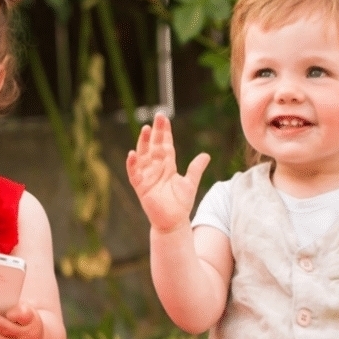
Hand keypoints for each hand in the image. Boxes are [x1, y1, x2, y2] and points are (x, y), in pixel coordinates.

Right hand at [126, 113, 209, 232]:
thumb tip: (206, 155)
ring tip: (145, 129)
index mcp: (167, 166)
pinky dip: (133, 164)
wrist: (173, 221)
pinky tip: (132, 154)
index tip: (164, 119)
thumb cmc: (181, 204)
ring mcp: (147, 176)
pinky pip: (134, 173)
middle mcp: (156, 168)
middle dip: (155, 132)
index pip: (165, 145)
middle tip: (157, 116)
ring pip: (143, 156)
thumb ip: (196, 168)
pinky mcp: (141, 187)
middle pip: (154, 146)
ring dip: (143, 143)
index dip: (164, 132)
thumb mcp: (190, 183)